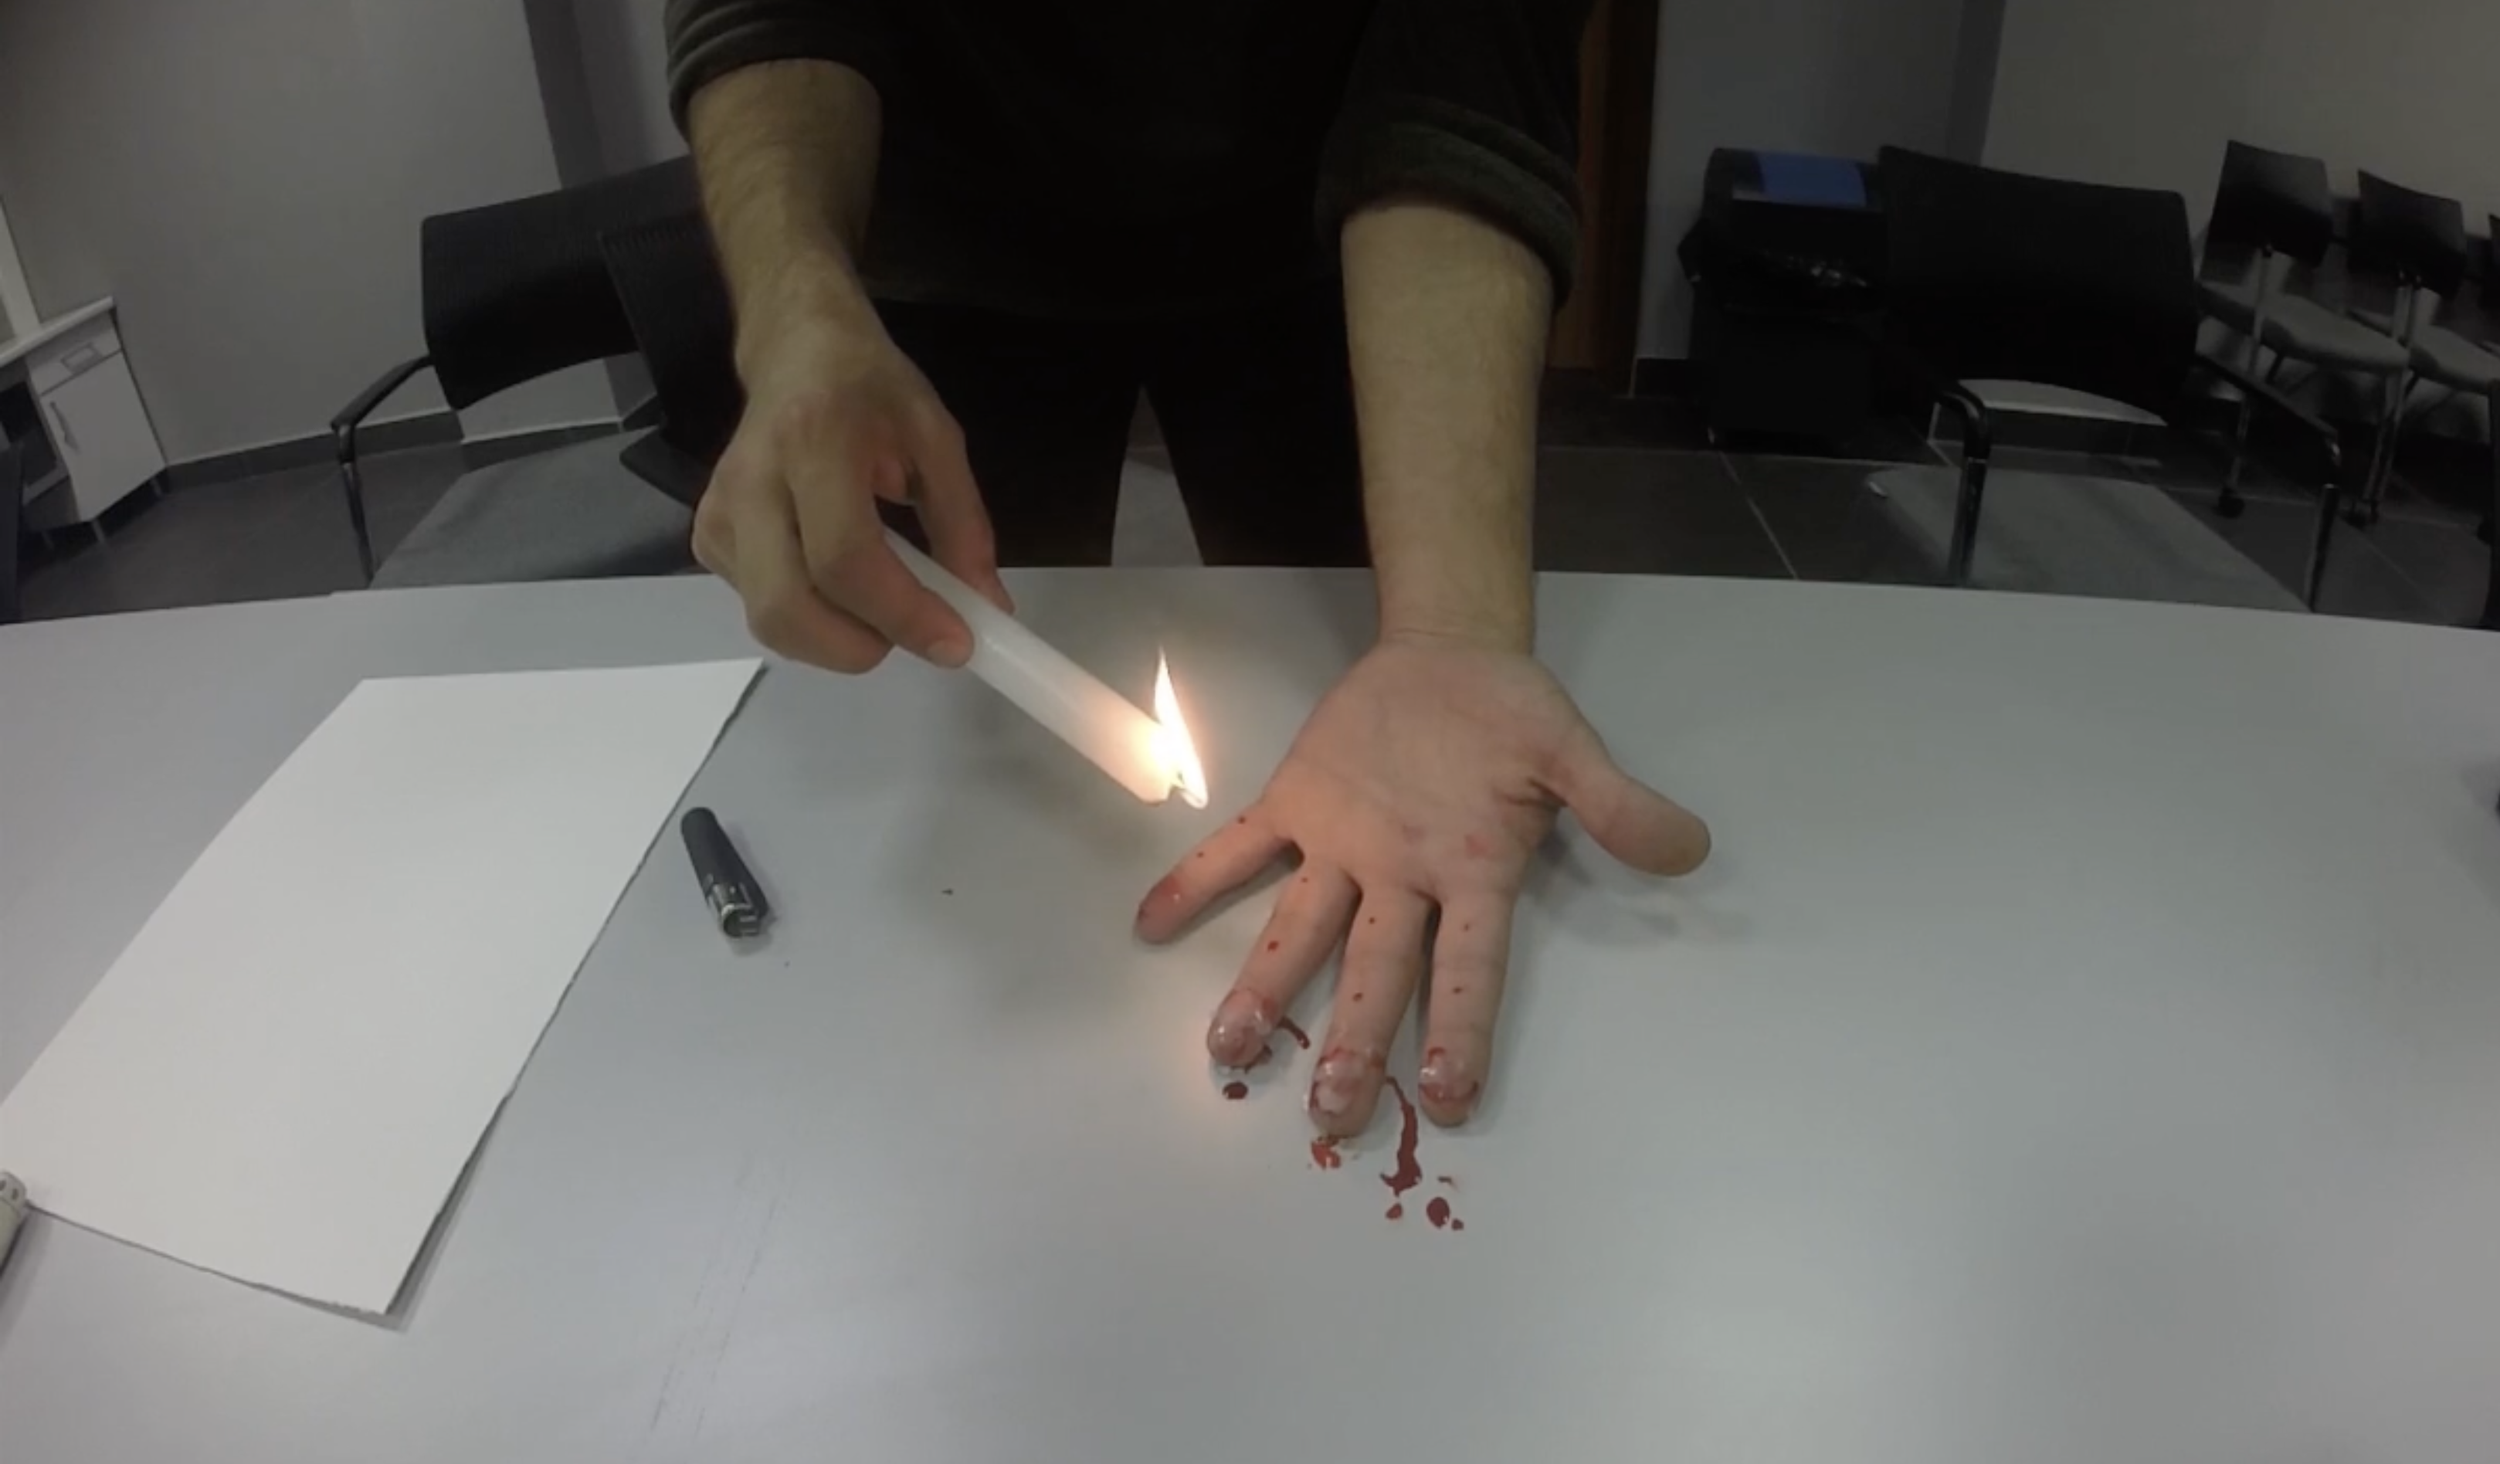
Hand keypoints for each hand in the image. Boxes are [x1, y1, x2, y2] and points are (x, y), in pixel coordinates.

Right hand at [693, 290, 1008, 671]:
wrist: (794, 350)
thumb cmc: (871, 389)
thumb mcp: (937, 439)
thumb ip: (963, 526)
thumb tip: (987, 610)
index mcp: (813, 441)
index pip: (844, 557)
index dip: (900, 613)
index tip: (956, 642)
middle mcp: (751, 482)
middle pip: (787, 606)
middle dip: (860, 646)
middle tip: (916, 635)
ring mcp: (718, 513)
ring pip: (770, 619)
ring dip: (837, 641)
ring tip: (883, 607)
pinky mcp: (707, 538)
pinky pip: (759, 609)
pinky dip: (811, 622)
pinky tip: (839, 586)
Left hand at [1136, 633, 1710, 1133]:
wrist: (1451, 653)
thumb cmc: (1512, 715)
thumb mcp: (1571, 749)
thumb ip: (1617, 804)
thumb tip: (1688, 847)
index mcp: (1471, 874)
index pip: (1468, 967)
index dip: (1460, 1029)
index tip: (1449, 1098)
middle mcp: (1401, 878)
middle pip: (1375, 973)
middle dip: (1351, 1041)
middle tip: (1328, 1115)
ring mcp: (1343, 847)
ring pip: (1299, 929)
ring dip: (1262, 986)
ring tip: (1225, 1047)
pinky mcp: (1296, 803)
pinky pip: (1239, 848)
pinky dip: (1195, 882)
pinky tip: (1149, 923)